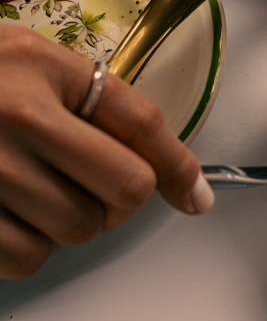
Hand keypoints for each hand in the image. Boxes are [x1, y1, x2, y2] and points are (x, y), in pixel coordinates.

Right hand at [0, 28, 212, 278]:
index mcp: (44, 70)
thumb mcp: (37, 62)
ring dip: (75, 221)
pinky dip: (30, 247)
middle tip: (100, 185)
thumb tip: (165, 169)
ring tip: (45, 191)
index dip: (180, 165)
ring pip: (78, 228)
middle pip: (124, 187)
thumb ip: (98, 101)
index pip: (140, 122)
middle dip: (123, 196)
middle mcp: (15, 118)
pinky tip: (14, 214)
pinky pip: (25, 258)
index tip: (195, 197)